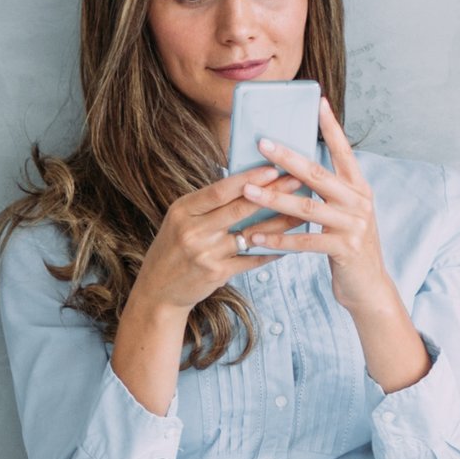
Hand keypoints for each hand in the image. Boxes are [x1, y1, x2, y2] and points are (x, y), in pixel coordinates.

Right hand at [127, 158, 309, 321]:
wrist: (158, 291)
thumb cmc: (173, 249)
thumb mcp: (180, 220)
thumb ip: (207, 205)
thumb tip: (246, 183)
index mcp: (182, 211)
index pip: (220, 190)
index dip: (249, 178)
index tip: (273, 167)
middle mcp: (193, 231)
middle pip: (239, 209)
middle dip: (272, 193)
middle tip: (297, 180)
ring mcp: (205, 254)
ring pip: (250, 234)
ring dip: (279, 222)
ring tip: (301, 211)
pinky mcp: (217, 274)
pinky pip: (251, 259)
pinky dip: (271, 250)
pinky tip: (289, 243)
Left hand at [238, 96, 403, 319]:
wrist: (369, 286)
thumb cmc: (347, 245)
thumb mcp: (344, 213)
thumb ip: (328, 191)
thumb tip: (296, 167)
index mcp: (358, 187)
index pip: (343, 151)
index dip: (331, 127)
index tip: (318, 103)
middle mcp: (359, 201)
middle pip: (318, 174)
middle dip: (287, 158)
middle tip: (262, 143)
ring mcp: (354, 225)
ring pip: (307, 208)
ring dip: (273, 199)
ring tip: (247, 190)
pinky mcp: (344, 249)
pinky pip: (305, 242)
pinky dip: (278, 239)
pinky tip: (255, 236)